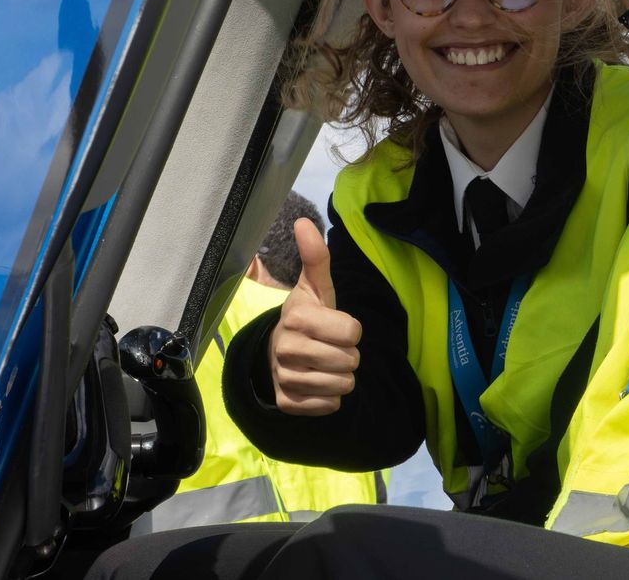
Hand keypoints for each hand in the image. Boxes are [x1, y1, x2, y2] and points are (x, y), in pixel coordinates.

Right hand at [269, 218, 361, 414]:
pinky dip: (330, 397)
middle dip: (349, 355)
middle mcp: (287, 348)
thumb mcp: (315, 287)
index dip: (351, 330)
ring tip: (324, 364)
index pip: (353, 332)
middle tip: (331, 346)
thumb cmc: (306, 317)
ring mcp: (285, 377)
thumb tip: (304, 221)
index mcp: (298, 317)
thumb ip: (316, 257)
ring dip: (341, 376)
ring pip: (343, 385)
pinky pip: (330, 406)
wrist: (275, 352)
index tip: (337, 326)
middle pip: (351, 361)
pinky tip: (316, 382)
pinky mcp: (287, 402)